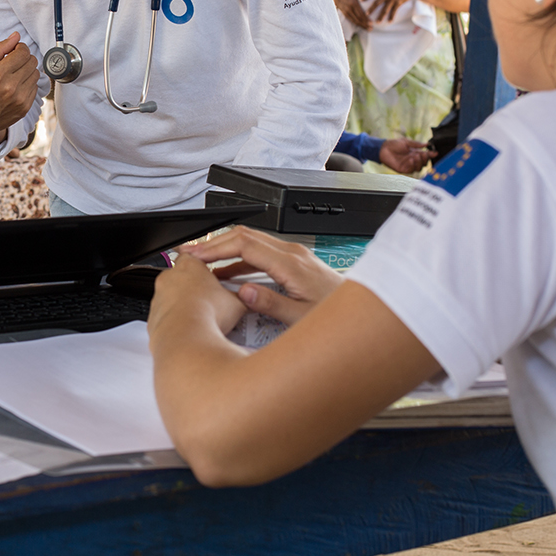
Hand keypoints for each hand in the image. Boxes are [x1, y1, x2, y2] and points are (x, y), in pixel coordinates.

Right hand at [0, 32, 38, 144]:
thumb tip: (16, 36)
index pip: (23, 52)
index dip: (19, 48)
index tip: (13, 51)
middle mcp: (10, 87)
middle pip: (32, 61)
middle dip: (24, 58)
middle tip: (12, 62)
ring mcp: (19, 99)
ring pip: (36, 73)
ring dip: (27, 70)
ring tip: (13, 75)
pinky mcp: (25, 108)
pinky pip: (35, 87)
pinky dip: (28, 83)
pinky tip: (15, 86)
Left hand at [150, 255, 248, 338]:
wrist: (187, 340)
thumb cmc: (208, 314)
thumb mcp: (237, 302)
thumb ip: (243, 296)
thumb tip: (251, 299)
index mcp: (189, 265)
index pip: (194, 256)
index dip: (204, 267)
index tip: (212, 276)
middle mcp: (169, 277)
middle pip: (182, 277)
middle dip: (194, 287)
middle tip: (210, 301)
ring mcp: (159, 297)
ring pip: (170, 297)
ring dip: (182, 305)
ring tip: (201, 318)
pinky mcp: (153, 317)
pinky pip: (164, 316)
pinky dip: (174, 321)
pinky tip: (189, 330)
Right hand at [176, 227, 343, 325]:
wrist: (365, 308)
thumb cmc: (337, 315)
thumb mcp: (303, 318)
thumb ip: (272, 304)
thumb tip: (244, 292)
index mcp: (291, 264)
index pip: (244, 244)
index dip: (216, 247)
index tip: (195, 256)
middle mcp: (292, 254)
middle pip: (244, 236)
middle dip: (213, 244)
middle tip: (190, 255)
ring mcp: (293, 255)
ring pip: (251, 242)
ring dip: (224, 250)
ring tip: (202, 263)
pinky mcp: (294, 261)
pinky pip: (260, 252)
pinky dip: (239, 259)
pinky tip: (228, 275)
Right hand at [331, 0, 370, 30]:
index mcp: (353, 3)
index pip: (360, 13)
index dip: (366, 19)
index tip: (371, 23)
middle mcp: (349, 9)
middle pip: (358, 18)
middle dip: (365, 24)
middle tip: (371, 28)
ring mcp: (346, 12)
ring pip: (354, 21)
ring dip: (361, 25)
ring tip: (368, 29)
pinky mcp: (344, 13)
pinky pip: (351, 20)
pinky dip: (357, 24)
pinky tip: (361, 26)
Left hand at [361, 0, 420, 21]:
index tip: (360, 0)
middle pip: (377, 2)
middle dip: (371, 9)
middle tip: (366, 14)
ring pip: (385, 9)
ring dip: (381, 16)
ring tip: (377, 22)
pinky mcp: (398, 3)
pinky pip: (394, 11)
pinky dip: (392, 17)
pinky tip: (389, 22)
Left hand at [378, 138, 430, 174]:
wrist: (384, 149)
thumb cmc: (394, 144)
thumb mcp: (407, 142)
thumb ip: (416, 144)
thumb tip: (426, 144)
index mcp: (415, 153)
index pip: (426, 155)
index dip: (431, 155)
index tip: (435, 153)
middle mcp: (413, 160)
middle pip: (424, 163)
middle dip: (426, 159)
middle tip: (423, 154)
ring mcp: (409, 165)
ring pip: (419, 168)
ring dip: (419, 162)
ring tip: (415, 156)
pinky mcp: (403, 169)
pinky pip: (411, 170)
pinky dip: (412, 165)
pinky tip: (410, 160)